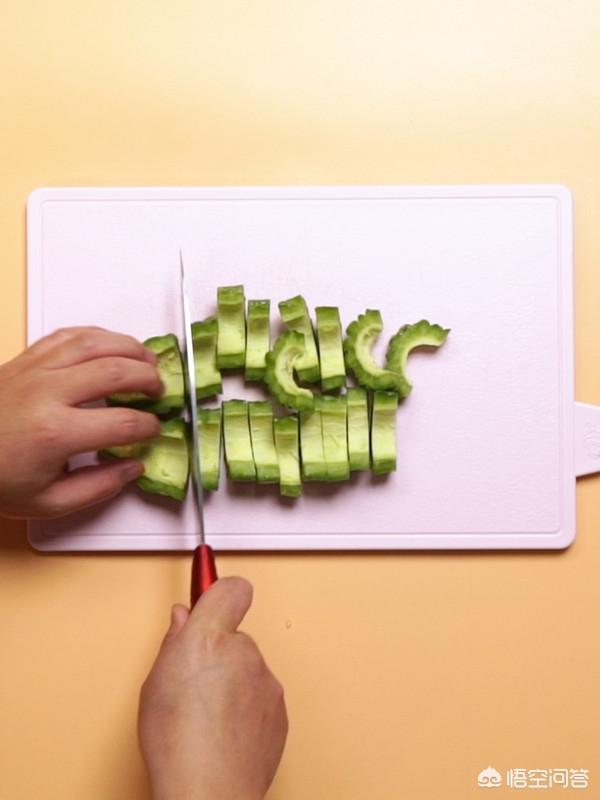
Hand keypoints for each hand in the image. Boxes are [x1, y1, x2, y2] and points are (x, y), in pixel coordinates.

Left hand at [0, 326, 162, 518]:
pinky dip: (98, 334)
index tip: (154, 430)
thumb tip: (133, 467)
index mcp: (56, 433)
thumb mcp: (47, 502)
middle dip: (149, 379)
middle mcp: (48, 393)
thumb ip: (98, 487)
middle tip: (160, 391)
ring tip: (148, 361)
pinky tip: (112, 344)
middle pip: (117, 371)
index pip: (124, 422)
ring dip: (130, 348)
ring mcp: (35, 370)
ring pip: (96, 343)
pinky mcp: (25, 358)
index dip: (149, 426)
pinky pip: (68, 334)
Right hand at [139, 578, 287, 799]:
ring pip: (248, 667)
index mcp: (209, 637)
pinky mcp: (280, 708)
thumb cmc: (176, 743)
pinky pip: (261, 695)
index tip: (212, 594)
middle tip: (194, 682)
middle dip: (218, 652)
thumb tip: (184, 619)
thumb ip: (174, 640)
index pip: (230, 588)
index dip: (221, 592)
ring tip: (206, 717)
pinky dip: (246, 707)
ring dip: (233, 682)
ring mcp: (267, 680)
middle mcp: (244, 652)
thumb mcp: (155, 682)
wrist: (209, 792)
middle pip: (235, 635)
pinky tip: (224, 731)